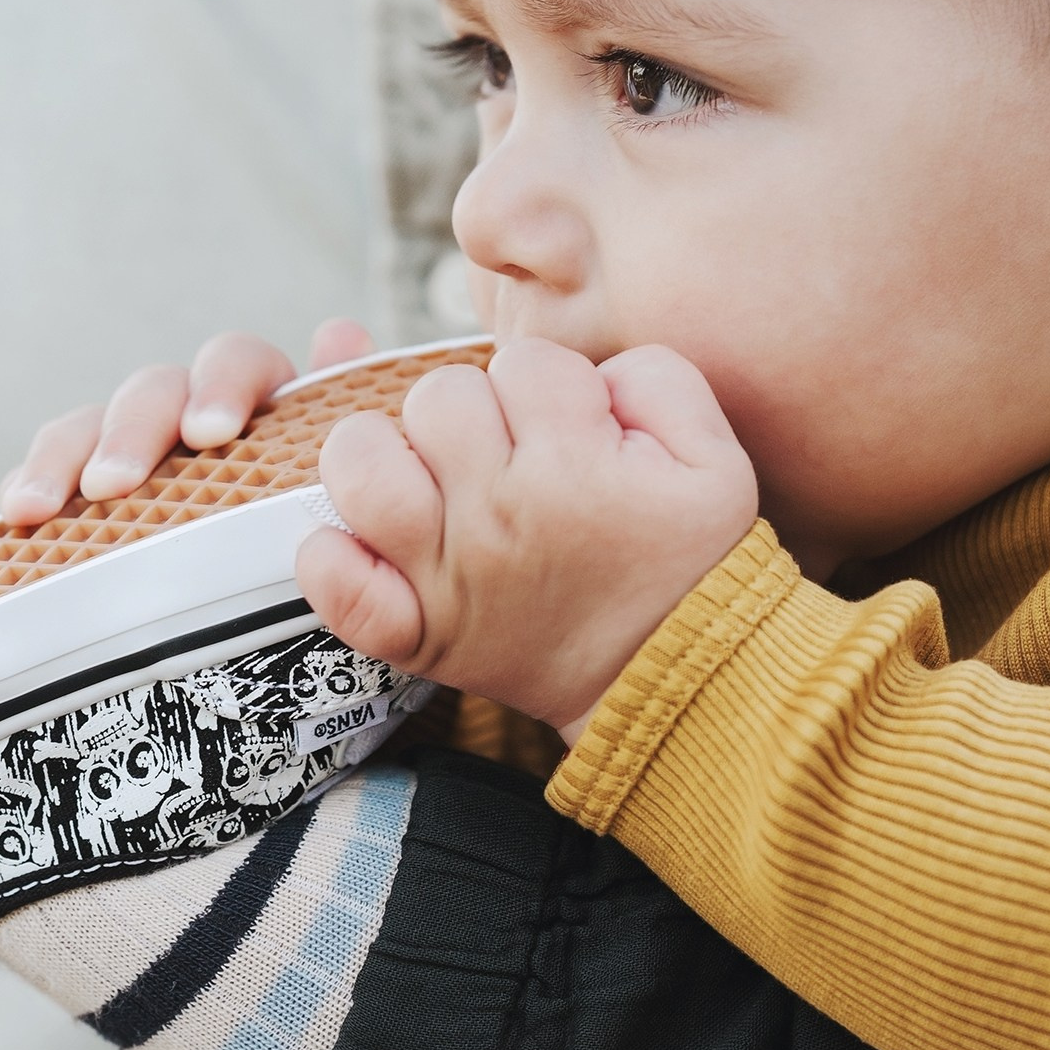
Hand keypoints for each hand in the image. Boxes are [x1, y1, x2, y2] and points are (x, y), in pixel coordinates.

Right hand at [0, 319, 375, 522]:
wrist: (280, 618)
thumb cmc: (321, 545)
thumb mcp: (342, 491)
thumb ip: (341, 421)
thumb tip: (339, 332)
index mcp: (263, 405)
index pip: (237, 364)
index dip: (220, 387)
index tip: (209, 435)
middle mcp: (191, 414)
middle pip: (153, 390)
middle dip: (130, 431)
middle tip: (112, 485)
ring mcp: (135, 451)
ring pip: (91, 427)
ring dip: (63, 459)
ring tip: (40, 507)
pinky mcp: (86, 496)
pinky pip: (51, 474)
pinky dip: (30, 484)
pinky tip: (16, 515)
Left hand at [298, 338, 758, 738]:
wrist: (677, 683)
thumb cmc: (692, 565)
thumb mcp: (715, 460)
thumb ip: (656, 379)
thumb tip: (587, 372)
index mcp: (573, 466)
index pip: (521, 365)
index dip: (547, 386)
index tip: (572, 430)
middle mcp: (500, 517)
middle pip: (435, 400)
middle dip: (470, 410)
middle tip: (504, 453)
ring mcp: (448, 577)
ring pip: (359, 469)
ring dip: (382, 458)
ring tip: (424, 477)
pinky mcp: (419, 634)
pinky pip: (334, 586)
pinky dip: (333, 560)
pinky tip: (371, 543)